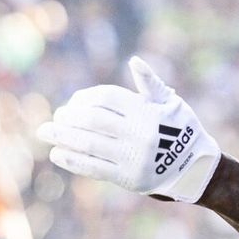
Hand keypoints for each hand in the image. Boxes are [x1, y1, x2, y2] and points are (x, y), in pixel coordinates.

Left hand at [37, 57, 220, 202]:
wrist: (194, 168)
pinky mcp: (126, 178)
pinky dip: (72, 160)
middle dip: (69, 116)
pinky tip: (56, 153)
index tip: (74, 101)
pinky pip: (93, 168)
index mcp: (147, 112)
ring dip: (62, 136)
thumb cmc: (180, 130)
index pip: (107, 98)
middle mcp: (138, 134)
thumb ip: (151, 83)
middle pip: (93, 120)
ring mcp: (131, 157)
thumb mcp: (171, 103)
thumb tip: (134, 61)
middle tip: (55, 116)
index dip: (86, 97)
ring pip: (88, 144)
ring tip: (43, 131)